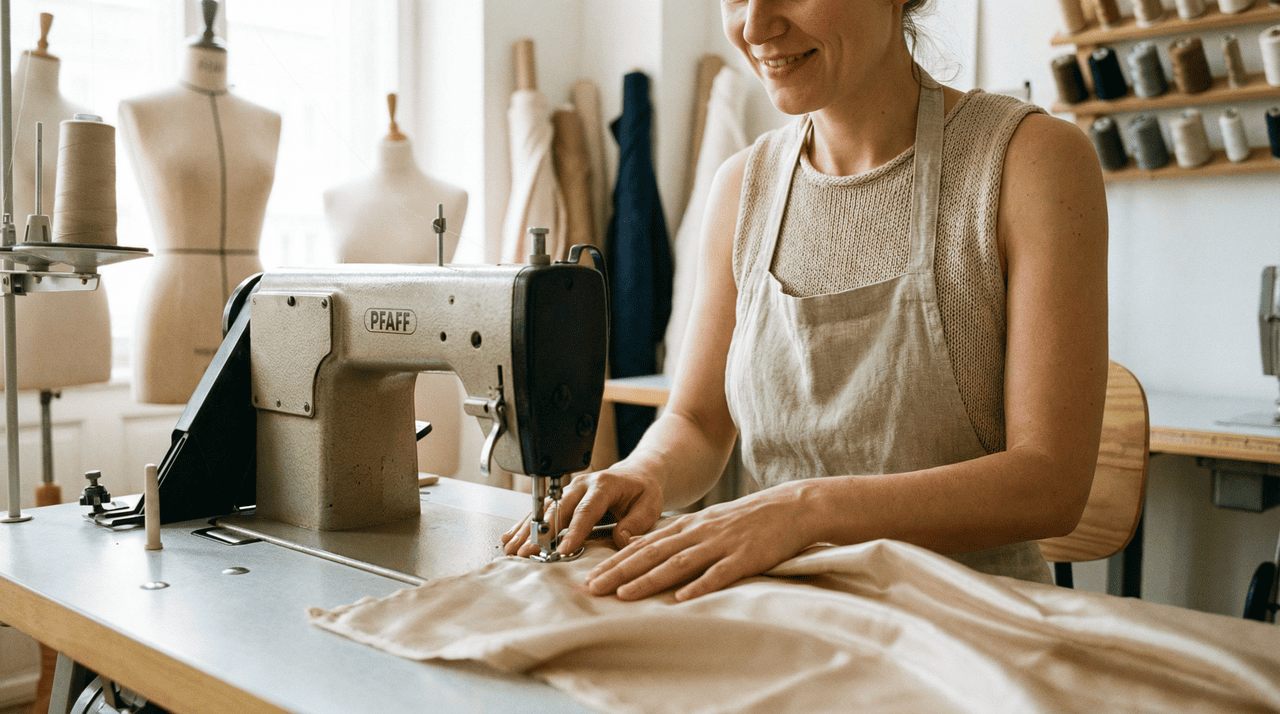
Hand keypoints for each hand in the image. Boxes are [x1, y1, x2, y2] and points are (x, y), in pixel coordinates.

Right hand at [499, 464, 665, 557]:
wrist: (637, 474)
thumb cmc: (642, 490)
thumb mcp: (649, 506)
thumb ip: (636, 524)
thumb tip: (621, 540)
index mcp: (603, 485)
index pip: (585, 511)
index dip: (573, 531)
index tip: (563, 550)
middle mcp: (581, 485)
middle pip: (557, 510)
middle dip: (540, 533)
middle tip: (526, 552)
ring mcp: (568, 490)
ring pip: (544, 510)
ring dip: (527, 530)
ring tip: (512, 549)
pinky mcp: (561, 497)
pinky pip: (541, 511)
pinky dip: (524, 525)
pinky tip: (510, 538)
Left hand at [583, 482, 816, 601]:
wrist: (791, 507)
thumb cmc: (748, 519)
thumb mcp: (708, 522)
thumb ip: (679, 538)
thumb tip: (646, 552)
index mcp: (689, 526)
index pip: (644, 545)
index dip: (615, 561)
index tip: (590, 577)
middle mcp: (699, 533)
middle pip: (652, 554)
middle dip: (619, 572)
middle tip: (592, 588)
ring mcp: (721, 545)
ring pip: (678, 563)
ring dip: (648, 579)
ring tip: (623, 594)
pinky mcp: (744, 557)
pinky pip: (719, 573)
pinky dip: (698, 585)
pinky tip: (681, 598)